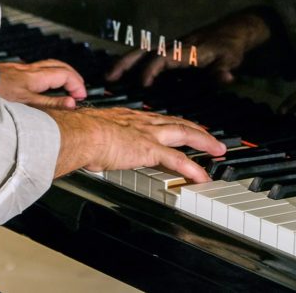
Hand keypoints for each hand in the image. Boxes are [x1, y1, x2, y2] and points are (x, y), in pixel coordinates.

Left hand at [0, 59, 86, 109]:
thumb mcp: (27, 104)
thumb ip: (50, 103)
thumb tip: (72, 103)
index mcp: (36, 77)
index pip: (65, 75)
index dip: (77, 85)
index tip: (81, 97)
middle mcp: (30, 69)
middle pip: (59, 66)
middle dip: (73, 76)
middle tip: (80, 90)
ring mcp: (21, 69)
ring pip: (48, 65)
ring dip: (61, 73)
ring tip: (67, 86)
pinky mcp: (13, 71)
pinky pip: (37, 68)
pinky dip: (48, 74)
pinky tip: (43, 84)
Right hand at [48, 106, 226, 182]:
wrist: (79, 133)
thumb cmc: (78, 133)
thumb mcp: (90, 133)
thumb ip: (97, 140)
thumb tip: (90, 150)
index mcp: (128, 118)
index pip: (157, 120)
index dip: (171, 124)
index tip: (180, 127)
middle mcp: (141, 122)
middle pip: (176, 123)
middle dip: (196, 130)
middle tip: (210, 137)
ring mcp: (148, 135)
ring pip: (184, 135)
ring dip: (203, 142)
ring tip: (218, 150)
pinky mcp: (149, 150)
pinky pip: (177, 160)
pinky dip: (192, 169)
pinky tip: (202, 177)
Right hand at [106, 11, 270, 86]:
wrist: (231, 31)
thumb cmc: (229, 48)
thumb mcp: (230, 60)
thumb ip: (224, 70)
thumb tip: (227, 78)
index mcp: (187, 51)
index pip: (165, 58)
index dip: (152, 69)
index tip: (142, 83)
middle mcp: (174, 46)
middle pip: (145, 51)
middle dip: (126, 63)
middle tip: (109, 77)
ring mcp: (170, 47)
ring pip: (142, 52)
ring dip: (125, 62)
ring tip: (109, 76)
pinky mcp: (169, 50)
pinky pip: (147, 55)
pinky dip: (132, 63)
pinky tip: (123, 74)